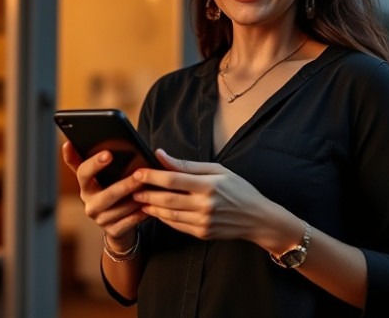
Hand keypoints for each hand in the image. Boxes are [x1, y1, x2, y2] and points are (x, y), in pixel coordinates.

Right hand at [61, 142, 147, 248]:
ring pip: (120, 209)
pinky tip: (149, 206)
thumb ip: (86, 160)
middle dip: (125, 185)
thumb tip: (68, 143)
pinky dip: (140, 214)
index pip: (83, 173)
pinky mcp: (113, 231)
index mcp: (85, 186)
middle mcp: (89, 204)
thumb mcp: (98, 176)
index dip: (94, 164)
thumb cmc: (109, 190)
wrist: (117, 222)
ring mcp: (100, 219)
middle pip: (107, 194)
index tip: (109, 154)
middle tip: (140, 175)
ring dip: (136, 200)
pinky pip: (129, 222)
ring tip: (150, 190)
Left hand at [131, 149, 269, 241]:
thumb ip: (187, 165)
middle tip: (132, 188)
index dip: (153, 176)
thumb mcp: (217, 170)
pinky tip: (156, 211)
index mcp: (209, 185)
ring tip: (139, 200)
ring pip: (169, 214)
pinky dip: (164, 218)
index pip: (174, 179)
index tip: (138, 172)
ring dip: (151, 207)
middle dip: (146, 193)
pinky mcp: (202, 233)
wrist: (257, 218)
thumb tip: (161, 155)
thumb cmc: (238, 189)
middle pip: (167, 199)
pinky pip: (177, 225)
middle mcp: (205, 205)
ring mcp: (203, 222)